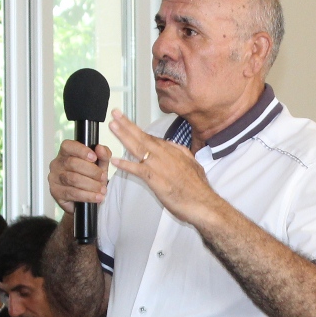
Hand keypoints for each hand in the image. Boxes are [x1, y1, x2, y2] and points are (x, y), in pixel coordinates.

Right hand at [48, 137, 113, 212]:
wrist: (83, 201)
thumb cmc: (89, 178)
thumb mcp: (99, 165)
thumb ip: (102, 156)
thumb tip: (101, 148)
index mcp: (65, 153)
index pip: (68, 146)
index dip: (81, 150)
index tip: (94, 157)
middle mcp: (57, 164)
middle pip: (72, 163)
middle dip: (92, 171)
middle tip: (102, 178)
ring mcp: (54, 178)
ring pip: (73, 179)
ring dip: (91, 185)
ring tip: (101, 189)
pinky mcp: (56, 192)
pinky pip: (72, 193)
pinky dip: (87, 195)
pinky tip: (96, 197)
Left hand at [106, 110, 222, 227]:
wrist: (203, 202)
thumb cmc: (198, 187)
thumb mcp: (193, 163)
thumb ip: (181, 153)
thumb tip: (174, 146)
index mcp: (173, 150)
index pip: (152, 138)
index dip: (139, 130)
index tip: (128, 122)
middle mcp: (164, 155)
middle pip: (142, 137)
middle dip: (127, 124)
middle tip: (115, 114)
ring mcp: (159, 165)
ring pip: (138, 147)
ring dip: (124, 136)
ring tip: (113, 126)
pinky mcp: (155, 179)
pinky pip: (137, 170)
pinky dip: (126, 164)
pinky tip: (115, 160)